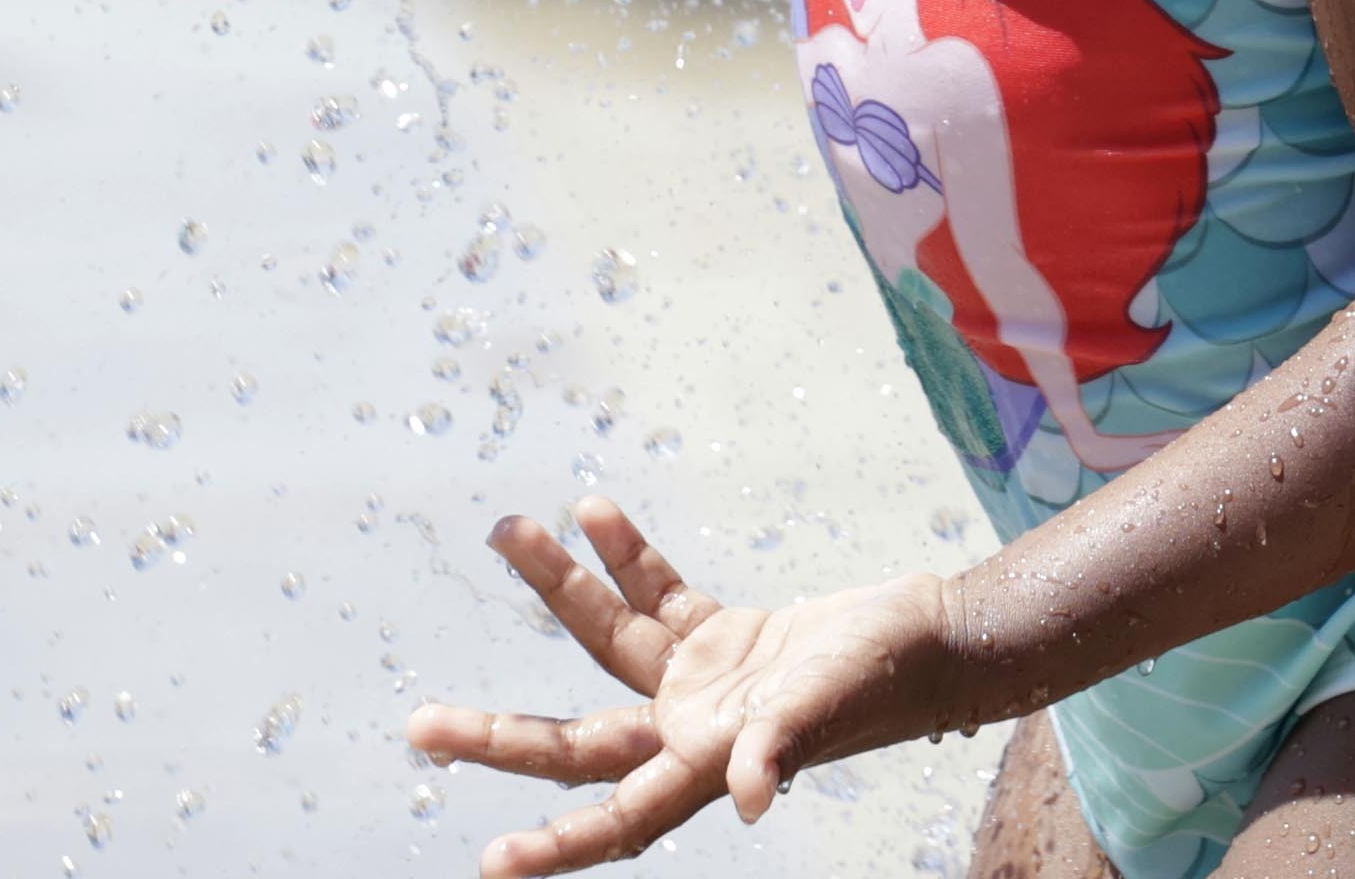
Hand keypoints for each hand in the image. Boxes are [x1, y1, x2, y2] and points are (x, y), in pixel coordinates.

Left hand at [402, 500, 961, 874]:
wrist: (935, 636)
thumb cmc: (891, 680)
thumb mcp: (834, 705)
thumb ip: (785, 746)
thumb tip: (756, 801)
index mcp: (705, 765)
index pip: (614, 819)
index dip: (555, 847)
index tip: (491, 861)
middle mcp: (687, 734)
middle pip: (574, 743)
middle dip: (498, 735)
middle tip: (419, 727)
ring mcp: (699, 685)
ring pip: (605, 643)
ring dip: (560, 588)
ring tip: (510, 528)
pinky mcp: (720, 637)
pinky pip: (656, 594)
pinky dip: (627, 557)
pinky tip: (596, 511)